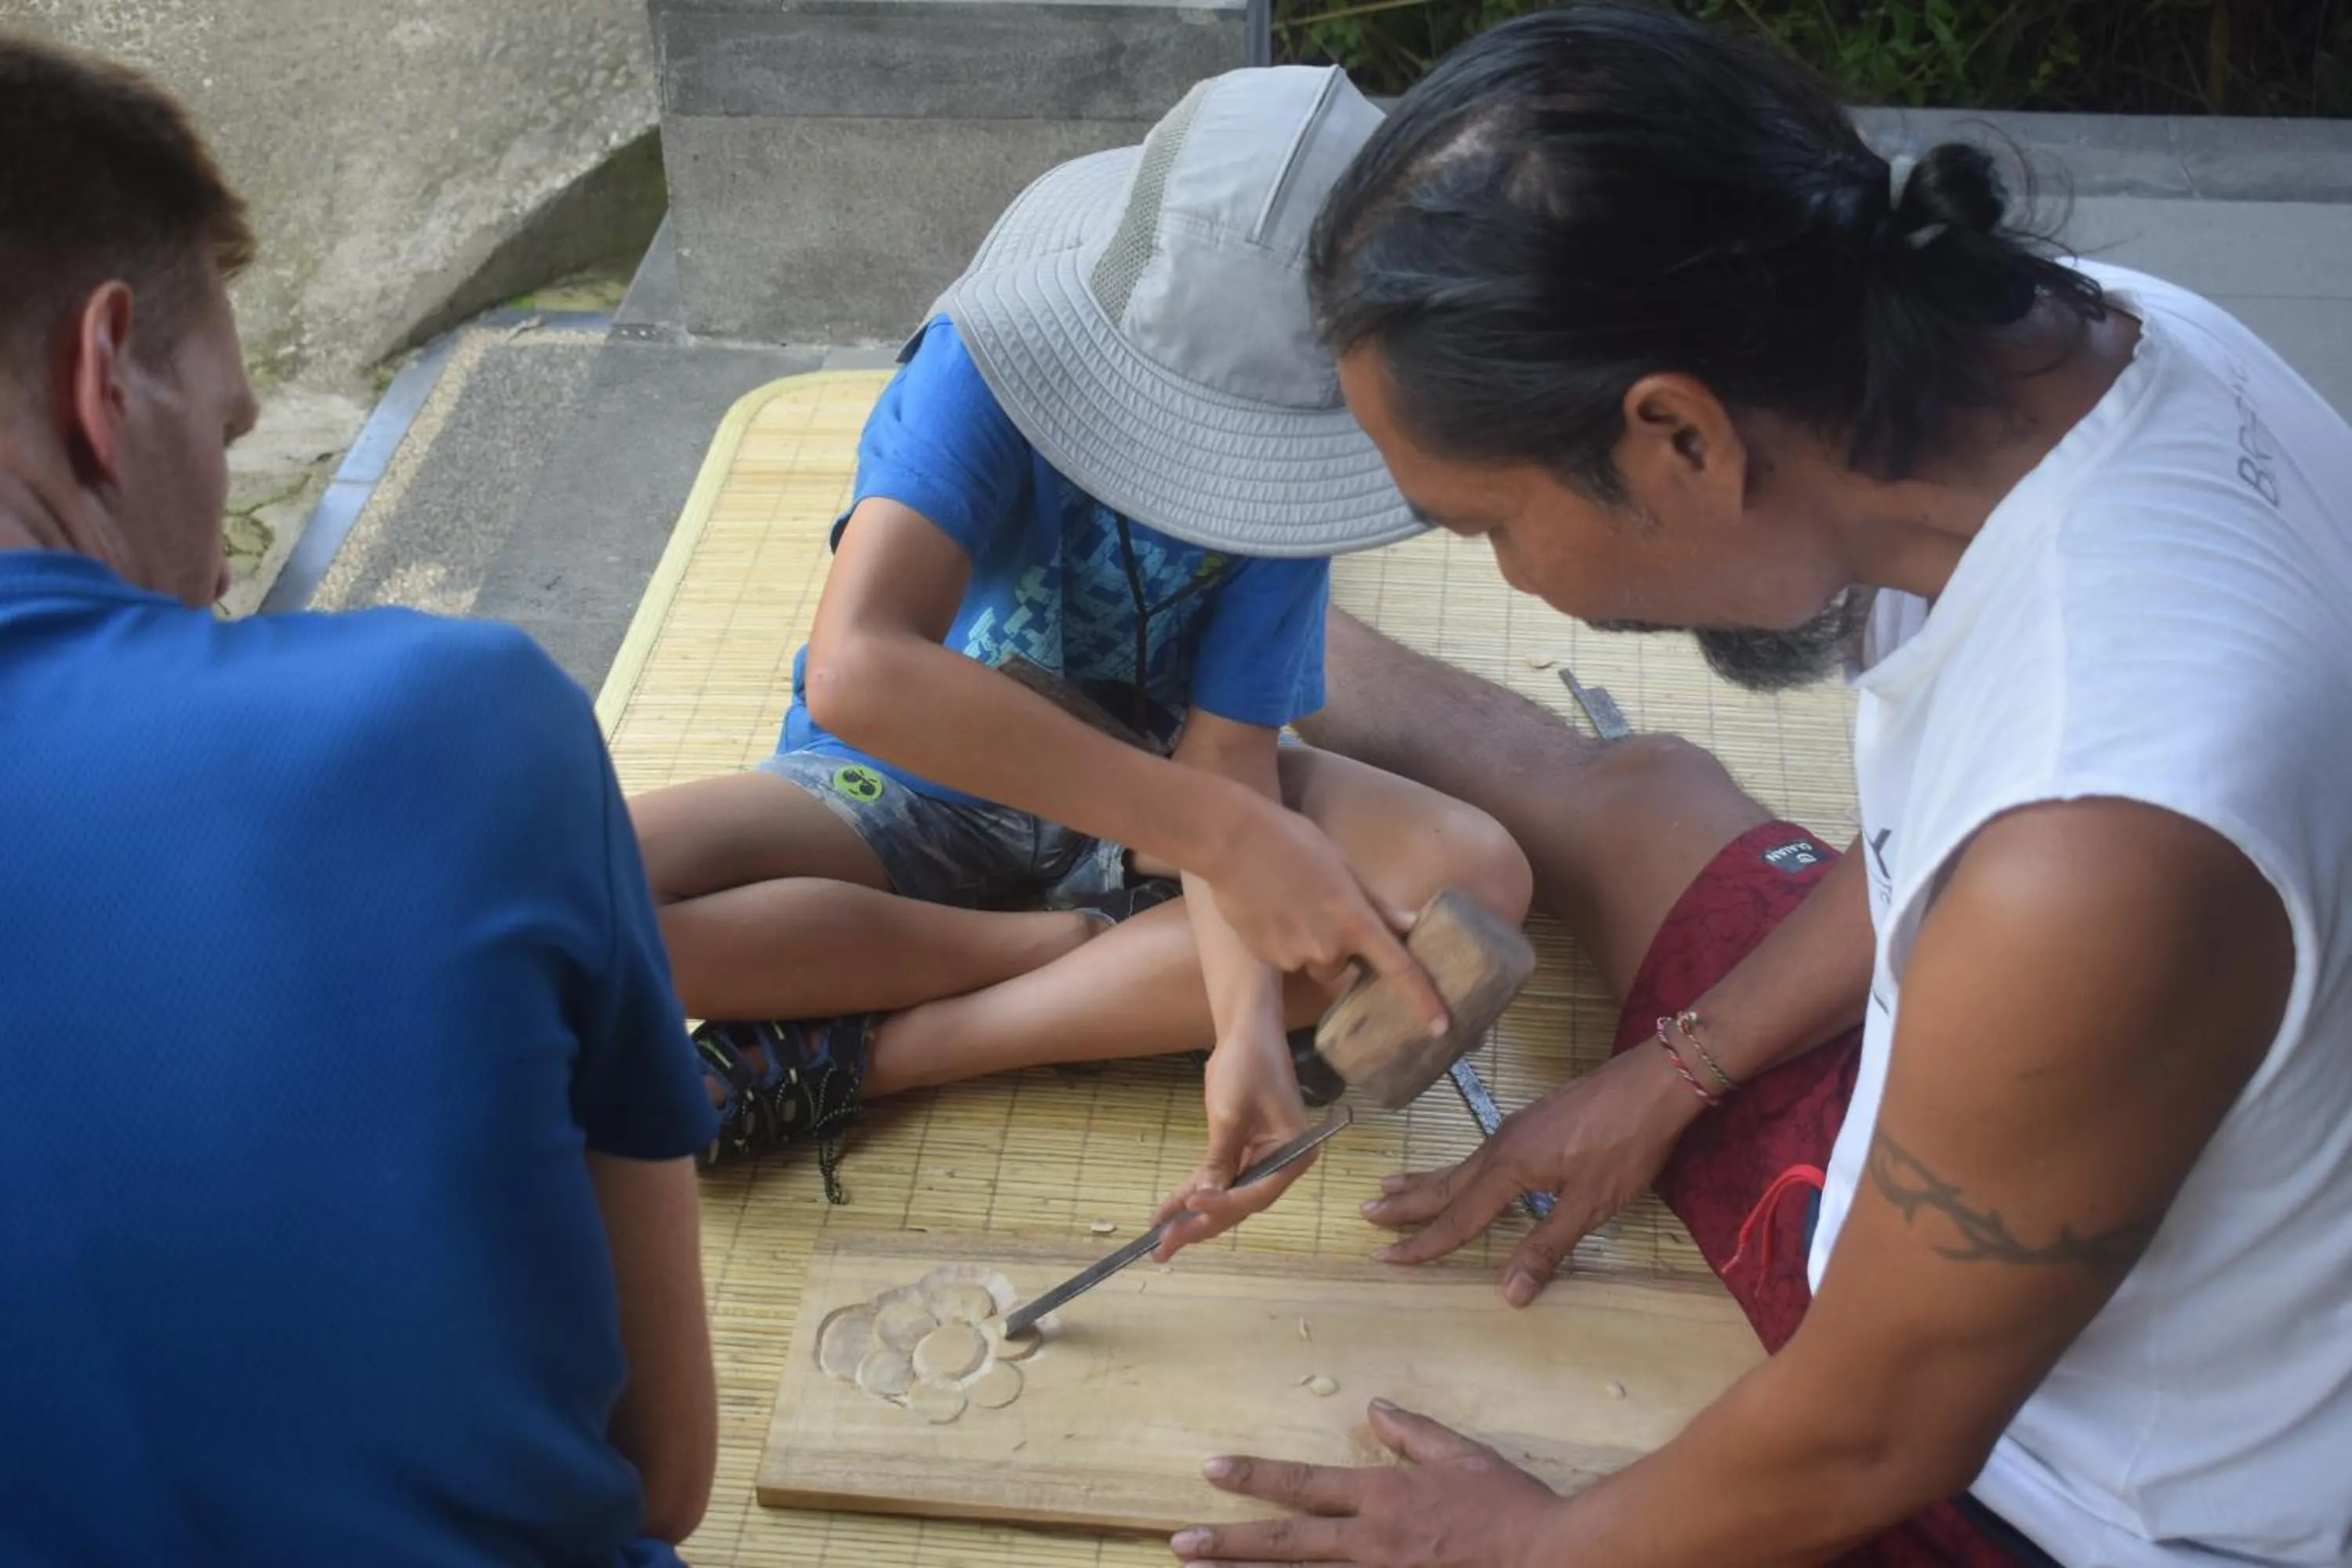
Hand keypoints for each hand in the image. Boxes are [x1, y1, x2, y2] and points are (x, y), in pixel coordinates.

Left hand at [1152, 1031, 1312, 1257]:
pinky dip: (1191, 1194)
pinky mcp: (1241, 1152)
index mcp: (1294, 1153)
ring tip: (1159, 1242)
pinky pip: (1216, 1180)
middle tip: (1164, 1246)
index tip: (1190, 1207)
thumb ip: (1219, 1161)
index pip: (1256, 1192)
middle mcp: (1282, 1163)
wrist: (1246, 1031)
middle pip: (1239, 1203)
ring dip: (1191, 1217)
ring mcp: (1261, 1159)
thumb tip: (1201, 1202)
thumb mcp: (1229, 1114)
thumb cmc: (1246, 1064)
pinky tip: (1166, 1213)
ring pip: (1225, 1197)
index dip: (1223, 1205)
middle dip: (1200, 1224)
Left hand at [1171, 1400, 1566, 1566]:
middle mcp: (1370, 1545)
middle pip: (1287, 1542)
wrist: (1554, 1559)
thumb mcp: (1463, 1456)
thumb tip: (1375, 1407)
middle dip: (1229, 1543)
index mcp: (1383, 1498)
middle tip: (1180, 1543)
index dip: (1255, 1476)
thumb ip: (1413, 1434)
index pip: (1304, 1484)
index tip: (1212, 1470)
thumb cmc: (1512, 1509)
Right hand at [1201, 794, 1447, 1034]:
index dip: (1424, 1001)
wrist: (1231, 842)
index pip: (1400, 970)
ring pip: (1311, 962)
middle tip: (1321, 910)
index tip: (1440, 1027)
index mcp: (1355, 921)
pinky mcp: (1265, 957)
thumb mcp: (1345, 868)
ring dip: (1308, 944)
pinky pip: (1284, 959)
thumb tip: (1411, 926)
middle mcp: (1327, 947)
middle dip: (1338, 948)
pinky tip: (1269, 910)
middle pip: (1342, 966)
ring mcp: (1292, 957)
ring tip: (1289, 904)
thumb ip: (1377, 906)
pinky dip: (1282, 941)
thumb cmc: (1293, 843)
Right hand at [1367, 1046, 1699, 1304]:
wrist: (1654, 1082)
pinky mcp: (1533, 1121)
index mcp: (1511, 1168)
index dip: (1424, 1243)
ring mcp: (1516, 1129)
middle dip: (1407, 1203)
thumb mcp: (1590, 1204)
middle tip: (1366, 1214)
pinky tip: (1461, 1172)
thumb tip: (1508, 1295)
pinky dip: (1455, 1168)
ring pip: (1460, 1164)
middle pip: (1446, 1183)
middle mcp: (1502, 1146)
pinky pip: (1479, 1153)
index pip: (1458, 1217)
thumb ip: (1547, 1246)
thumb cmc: (1627, 1144)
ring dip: (1424, 1181)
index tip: (1386, 1257)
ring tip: (1391, 1187)